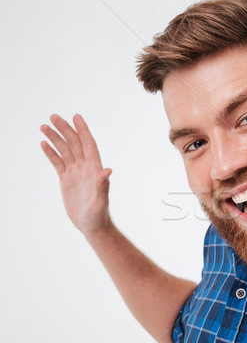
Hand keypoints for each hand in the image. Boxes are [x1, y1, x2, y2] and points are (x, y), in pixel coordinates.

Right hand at [40, 114, 112, 233]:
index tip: (76, 116)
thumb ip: (103, 186)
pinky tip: (43, 143)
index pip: (89, 145)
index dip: (83, 130)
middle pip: (74, 144)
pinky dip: (51, 153)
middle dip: (65, 130)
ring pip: (64, 151)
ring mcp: (75, 173)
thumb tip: (108, 170)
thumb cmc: (99, 215)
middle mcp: (85, 168)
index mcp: (94, 169)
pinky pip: (58, 163)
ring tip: (43, 126)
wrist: (91, 225)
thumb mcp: (101, 201)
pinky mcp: (66, 180)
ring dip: (55, 138)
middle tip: (53, 116)